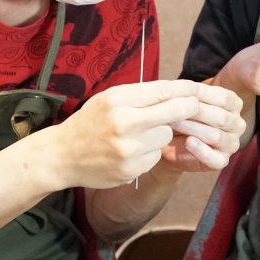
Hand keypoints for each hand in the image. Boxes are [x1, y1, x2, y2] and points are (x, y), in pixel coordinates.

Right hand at [51, 80, 234, 189]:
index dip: (185, 90)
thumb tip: (179, 91)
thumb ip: (140, 95)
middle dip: (188, 109)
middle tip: (194, 108)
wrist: (62, 155)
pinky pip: (156, 156)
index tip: (197, 90)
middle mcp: (124, 123)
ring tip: (139, 134)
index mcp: (118, 99)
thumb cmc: (90, 122)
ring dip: (161, 133)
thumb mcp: (109, 99)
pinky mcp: (131, 169)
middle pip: (174, 111)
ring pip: (166, 135)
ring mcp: (128, 149)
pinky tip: (131, 152)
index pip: (163, 90)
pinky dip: (149, 153)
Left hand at [163, 82, 244, 172]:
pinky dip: (201, 151)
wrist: (171, 139)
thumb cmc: (183, 114)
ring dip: (192, 129)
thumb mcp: (188, 98)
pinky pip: (215, 159)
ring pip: (216, 136)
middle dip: (195, 112)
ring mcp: (231, 144)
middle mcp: (237, 125)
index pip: (224, 98)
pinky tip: (189, 142)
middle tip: (173, 108)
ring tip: (173, 123)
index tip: (182, 90)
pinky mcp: (221, 161)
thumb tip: (187, 87)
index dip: (203, 93)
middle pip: (221, 117)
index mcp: (234, 105)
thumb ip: (193, 92)